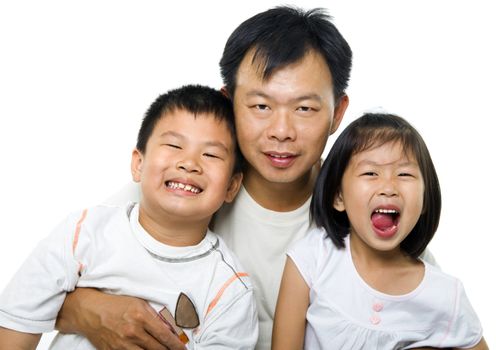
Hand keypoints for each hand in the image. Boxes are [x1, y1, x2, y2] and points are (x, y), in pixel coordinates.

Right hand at [56, 288, 185, 349]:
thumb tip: (169, 327)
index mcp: (141, 317)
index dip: (176, 344)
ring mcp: (123, 344)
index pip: (165, 335)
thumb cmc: (115, 304)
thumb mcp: (138, 303)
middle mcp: (133, 332)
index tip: (182, 348)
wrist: (90, 311)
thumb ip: (154, 315)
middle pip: (158, 348)